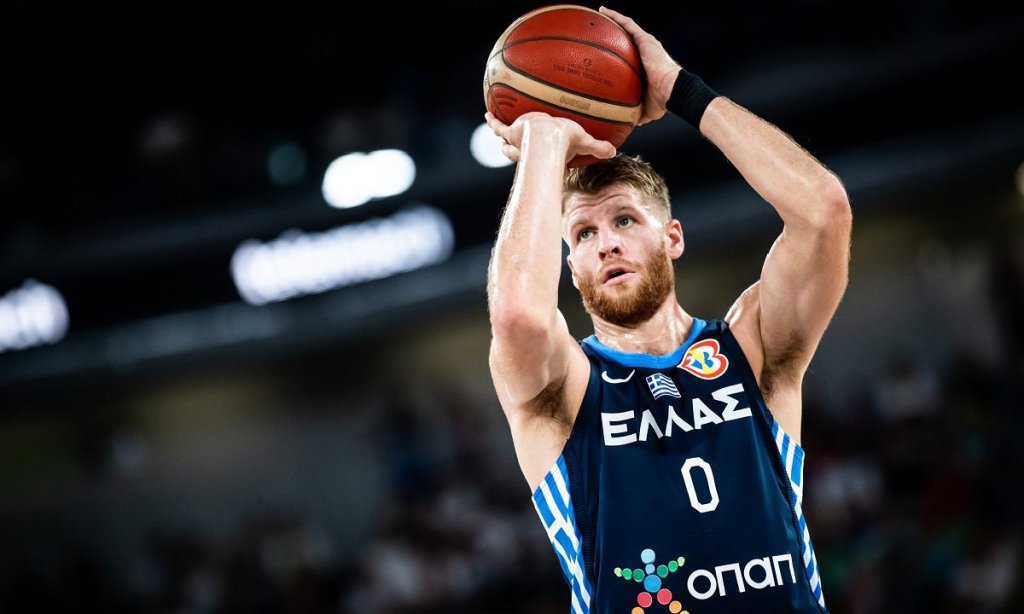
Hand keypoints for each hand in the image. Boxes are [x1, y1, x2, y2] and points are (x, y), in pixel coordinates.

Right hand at [485, 111, 615, 164]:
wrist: (547, 136)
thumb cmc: (564, 141)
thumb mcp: (584, 140)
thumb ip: (598, 147)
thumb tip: (614, 152)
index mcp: (544, 155)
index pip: (542, 162)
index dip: (546, 163)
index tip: (548, 163)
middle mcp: (528, 151)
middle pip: (517, 154)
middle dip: (515, 151)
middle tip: (512, 148)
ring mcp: (517, 141)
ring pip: (506, 143)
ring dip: (502, 139)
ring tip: (496, 131)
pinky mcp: (510, 132)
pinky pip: (498, 127)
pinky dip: (492, 122)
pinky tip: (487, 114)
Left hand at [599, 6, 680, 125]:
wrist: (672, 90)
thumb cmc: (662, 100)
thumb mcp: (645, 108)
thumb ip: (636, 111)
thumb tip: (627, 122)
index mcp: (646, 65)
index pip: (630, 56)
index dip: (619, 52)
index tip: (606, 51)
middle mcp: (646, 51)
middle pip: (627, 38)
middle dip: (614, 33)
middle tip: (598, 30)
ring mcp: (646, 44)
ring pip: (626, 27)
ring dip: (613, 20)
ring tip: (598, 14)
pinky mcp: (645, 39)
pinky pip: (627, 24)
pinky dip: (615, 17)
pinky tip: (603, 12)